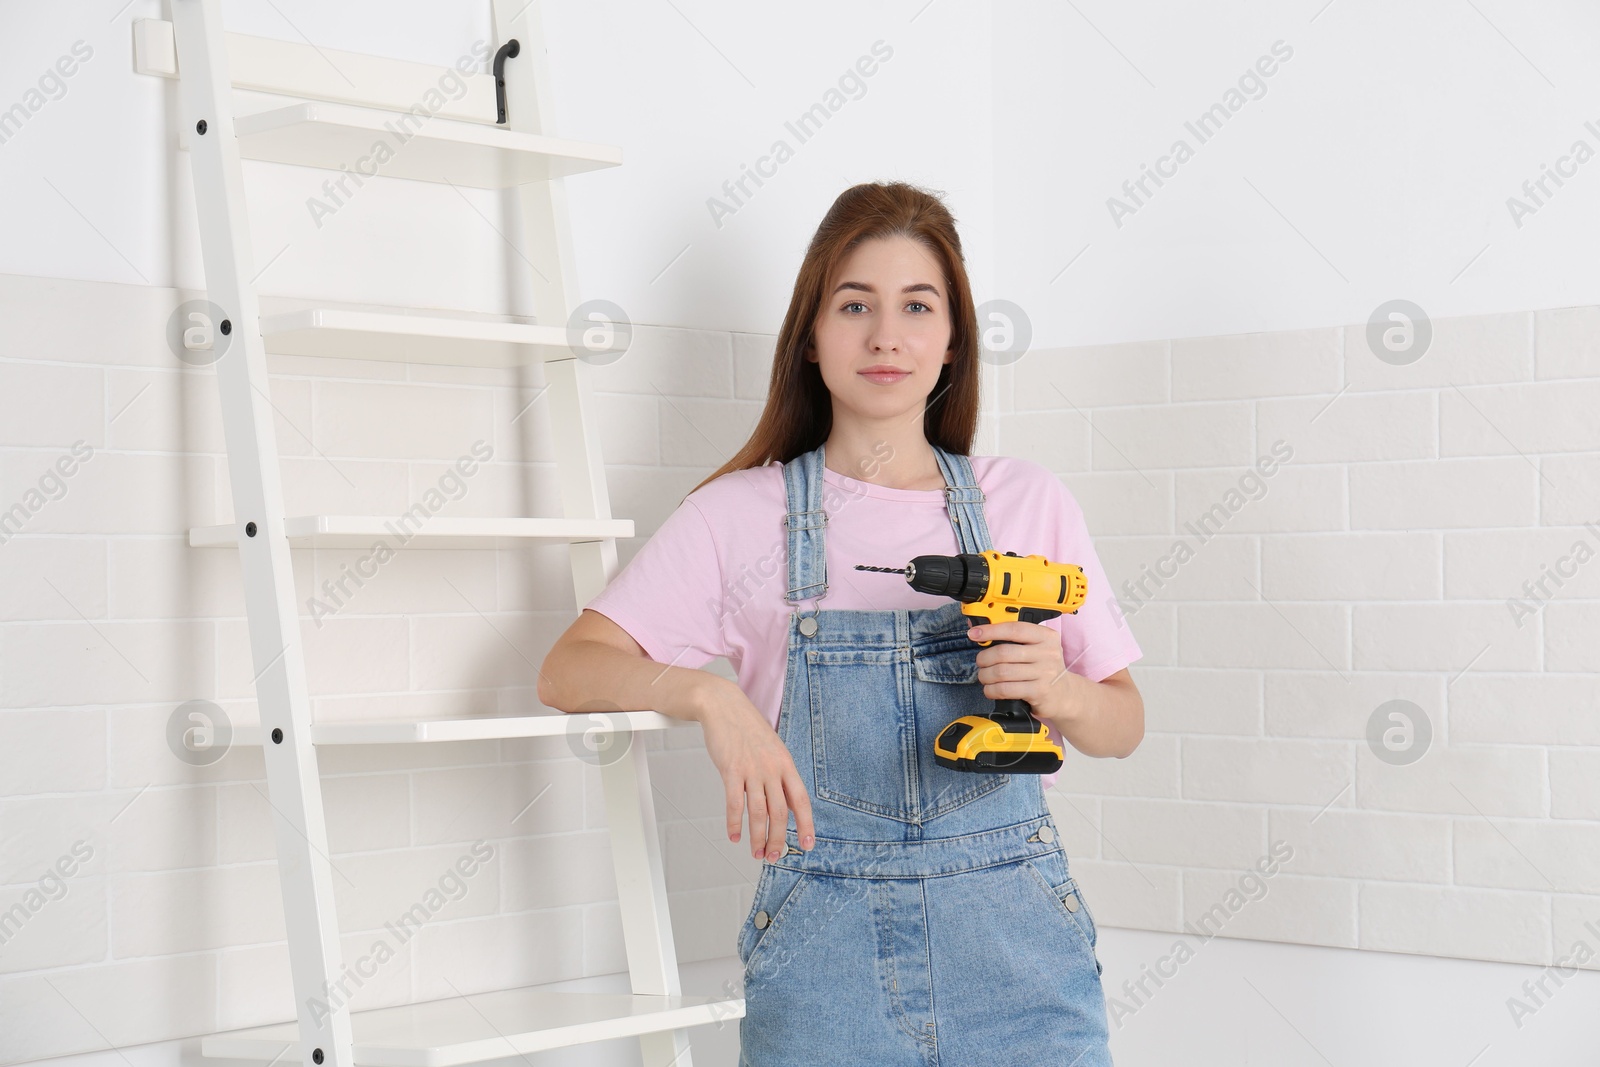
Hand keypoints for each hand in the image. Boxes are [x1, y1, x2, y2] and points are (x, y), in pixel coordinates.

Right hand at [694, 677, 815, 859]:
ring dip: (758, 837)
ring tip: (756, 853)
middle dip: (778, 839)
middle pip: (780, 813)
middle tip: (773, 857)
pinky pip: (734, 803)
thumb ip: (779, 775)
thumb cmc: (747, 729)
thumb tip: (784, 804)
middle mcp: (772, 768)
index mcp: (786, 764)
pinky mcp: (731, 770)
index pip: (801, 800)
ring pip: (759, 813)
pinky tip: (734, 836)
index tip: (807, 845)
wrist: (724, 706)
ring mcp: (752, 769)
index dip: (806, 825)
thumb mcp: (772, 749)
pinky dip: (734, 824)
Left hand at [967, 620, 1092, 728]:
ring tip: (984, 677)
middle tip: (981, 662)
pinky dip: (992, 690)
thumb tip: (979, 630)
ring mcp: (1045, 673)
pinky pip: (1006, 689)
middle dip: (984, 658)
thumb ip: (1012, 639)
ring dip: (985, 675)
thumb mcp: (1035, 648)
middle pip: (1004, 652)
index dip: (991, 630)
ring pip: (1002, 672)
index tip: (974, 633)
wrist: (1064, 695)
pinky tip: (990, 689)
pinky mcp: (1039, 692)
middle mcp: (1048, 653)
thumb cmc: (1043, 668)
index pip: (1014, 629)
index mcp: (1046, 636)